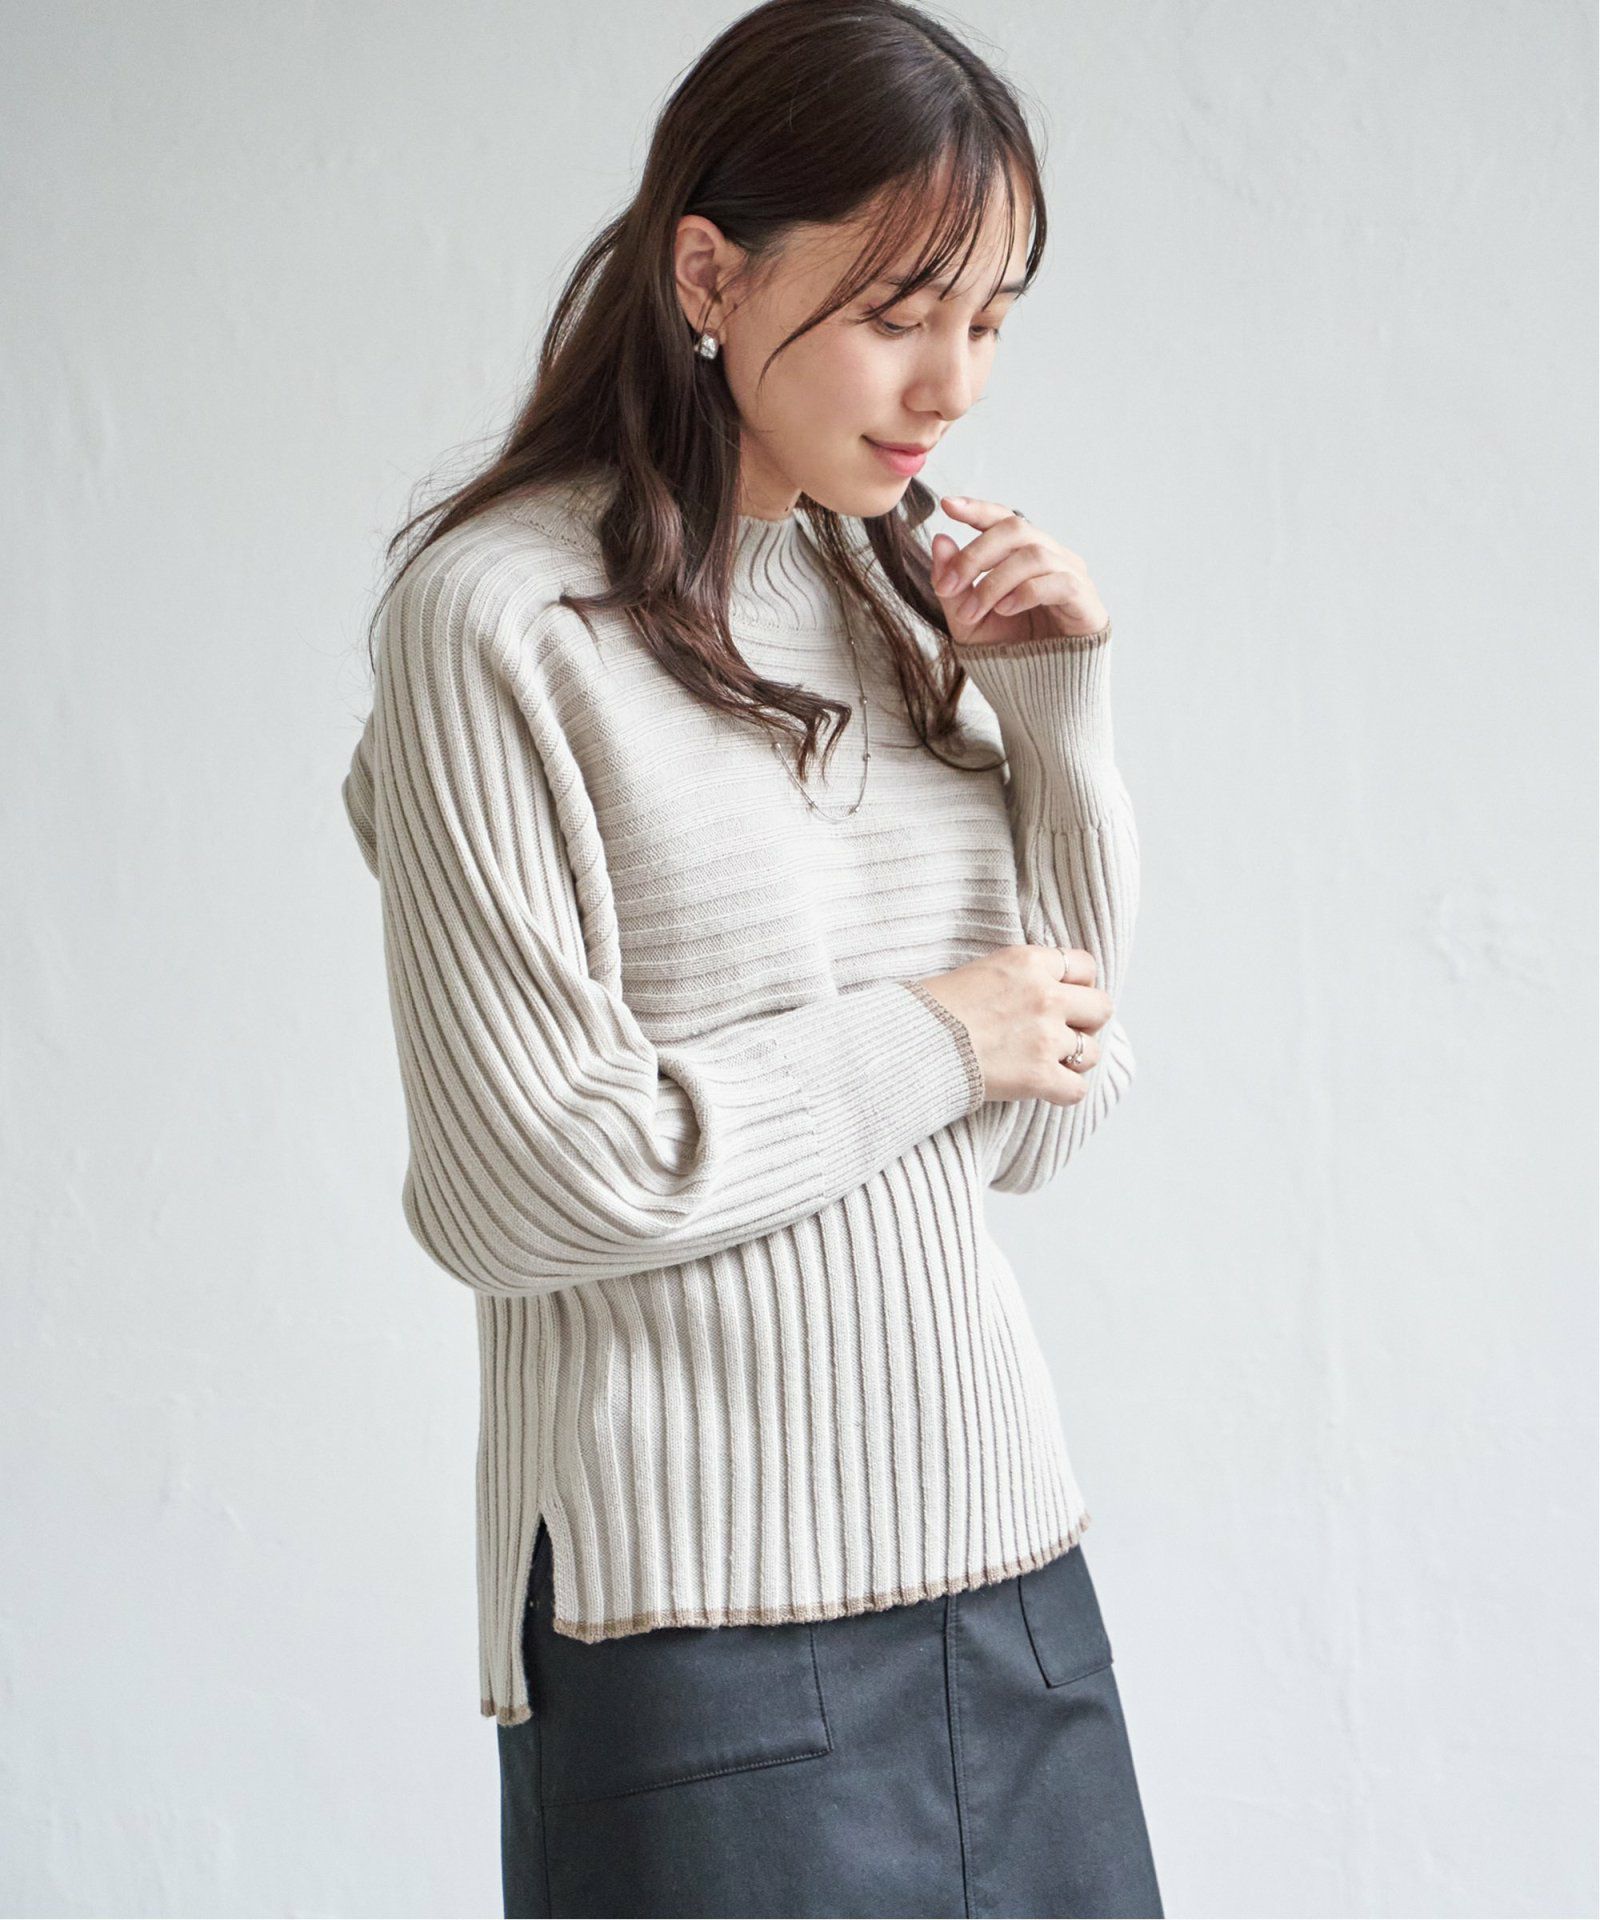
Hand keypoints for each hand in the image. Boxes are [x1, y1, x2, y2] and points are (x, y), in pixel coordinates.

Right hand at [915, 944, 1113, 1105]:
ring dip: (1074, 1060)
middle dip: (1085, 1021)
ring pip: (1092, 1052)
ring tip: (1047, 1062)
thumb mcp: (982, 970)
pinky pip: (1077, 1090)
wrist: (911, 1043)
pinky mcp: (1039, 1075)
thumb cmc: (934, 1009)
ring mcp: (1046, 1037)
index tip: (1065, 998)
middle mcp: (1045, 995)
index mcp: (1029, 962)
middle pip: (1101, 1007)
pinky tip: (1045, 1089)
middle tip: (1062, 1032)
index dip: (1079, 985)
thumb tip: (1047, 987)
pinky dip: (1063, 1092)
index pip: (1084, 966)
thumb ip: (1022, 976)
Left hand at [930, 495, 1109, 648]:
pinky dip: (1026, 593)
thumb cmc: (1010, 651)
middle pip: (1016, 529)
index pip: (1003, 520)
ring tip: (974, 612)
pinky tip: (1006, 610)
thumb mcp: (968, 621)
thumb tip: (940, 541)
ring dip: (995, 582)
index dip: (978, 509)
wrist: (1041, 693)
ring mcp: (1072, 575)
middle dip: (975, 555)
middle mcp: (1051, 556)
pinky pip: (1058, 581)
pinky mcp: (1086, 601)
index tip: (947, 505)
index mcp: (1023, 555)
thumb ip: (953, 585)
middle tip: (948, 586)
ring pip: (1034, 555)